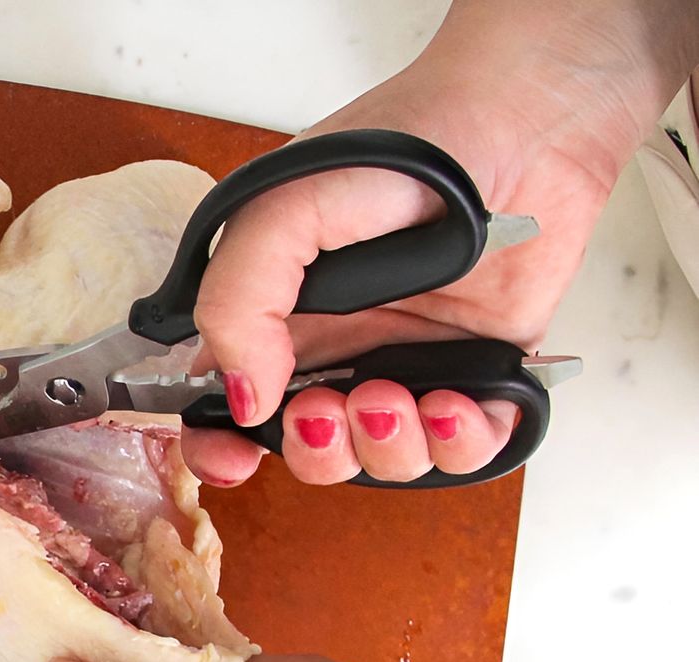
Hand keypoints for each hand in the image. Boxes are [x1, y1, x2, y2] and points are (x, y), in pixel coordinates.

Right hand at [183, 0, 698, 486]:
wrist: (522, 123)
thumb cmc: (401, 145)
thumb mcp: (284, 209)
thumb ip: (238, 302)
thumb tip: (244, 396)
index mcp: (276, 317)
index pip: (226, 404)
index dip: (219, 446)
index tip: (235, 457)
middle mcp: (338, 349)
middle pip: (307, 449)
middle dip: (315, 449)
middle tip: (328, 409)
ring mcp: (407, 365)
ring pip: (383, 459)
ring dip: (384, 446)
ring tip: (396, 397)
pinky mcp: (480, 374)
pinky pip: (466, 448)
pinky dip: (457, 444)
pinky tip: (452, 402)